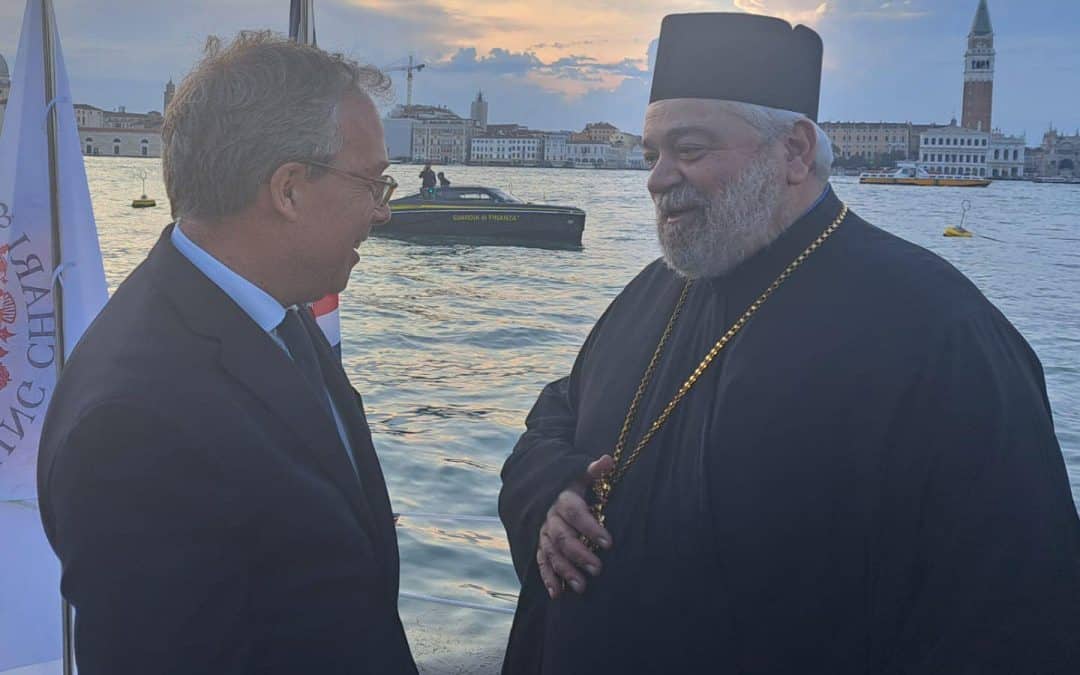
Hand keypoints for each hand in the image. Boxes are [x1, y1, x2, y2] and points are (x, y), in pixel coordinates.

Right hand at [536, 454, 614, 598]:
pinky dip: (548, 578)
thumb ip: (595, 470)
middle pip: (562, 537)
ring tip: (582, 587)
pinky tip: (558, 594)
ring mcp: (542, 533)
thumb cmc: (572, 486)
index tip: (609, 543)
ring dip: (565, 571)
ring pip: (551, 553)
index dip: (591, 528)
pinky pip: (541, 562)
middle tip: (598, 569)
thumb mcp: (581, 476)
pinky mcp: (539, 546)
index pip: (576, 513)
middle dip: (580, 554)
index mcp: (563, 499)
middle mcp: (550, 517)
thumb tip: (609, 459)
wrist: (543, 491)